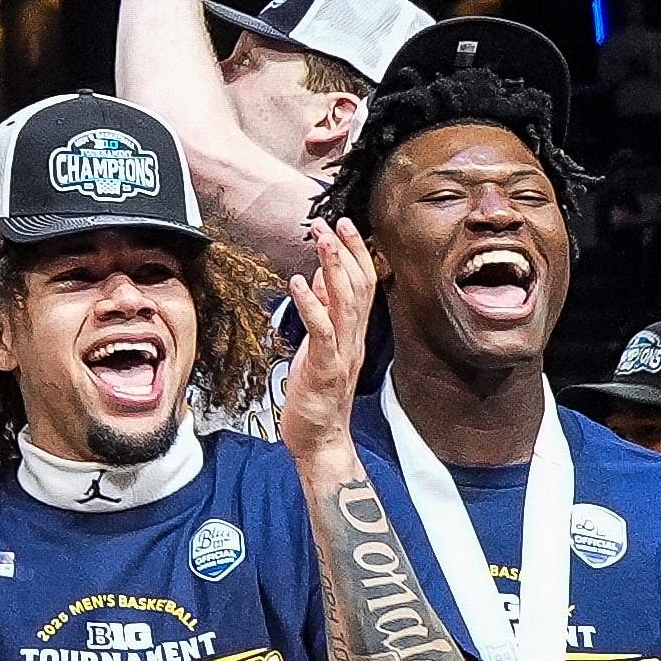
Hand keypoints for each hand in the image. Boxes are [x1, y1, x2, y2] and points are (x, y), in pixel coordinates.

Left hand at [282, 219, 381, 458]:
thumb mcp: (318, 345)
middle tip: (333, 222)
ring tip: (321, 240)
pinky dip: (311, 305)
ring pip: (345, 304)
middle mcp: (353, 339)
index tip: (344, 224)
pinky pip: (322, 332)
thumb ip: (323, 312)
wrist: (320, 438)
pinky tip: (299, 282)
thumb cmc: (316, 392)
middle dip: (346, 252)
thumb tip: (320, 277)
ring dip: (333, 269)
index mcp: (353, 333)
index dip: (355, 253)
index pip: (362, 284)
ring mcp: (341, 354)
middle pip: (358, 288)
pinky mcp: (324, 369)